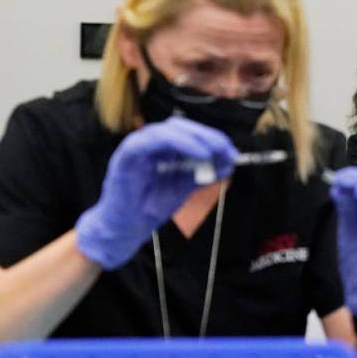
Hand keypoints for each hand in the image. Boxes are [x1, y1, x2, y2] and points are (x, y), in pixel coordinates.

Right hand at [75, 117, 237, 269]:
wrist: (126, 230)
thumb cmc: (149, 207)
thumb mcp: (183, 187)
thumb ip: (202, 174)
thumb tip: (228, 162)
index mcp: (161, 149)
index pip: (187, 133)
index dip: (211, 138)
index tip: (231, 151)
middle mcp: (148, 144)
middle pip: (179, 127)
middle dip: (206, 135)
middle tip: (226, 149)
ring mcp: (136, 147)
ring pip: (167, 130)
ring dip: (195, 138)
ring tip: (213, 151)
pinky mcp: (126, 155)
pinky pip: (151, 141)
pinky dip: (178, 143)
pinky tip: (198, 153)